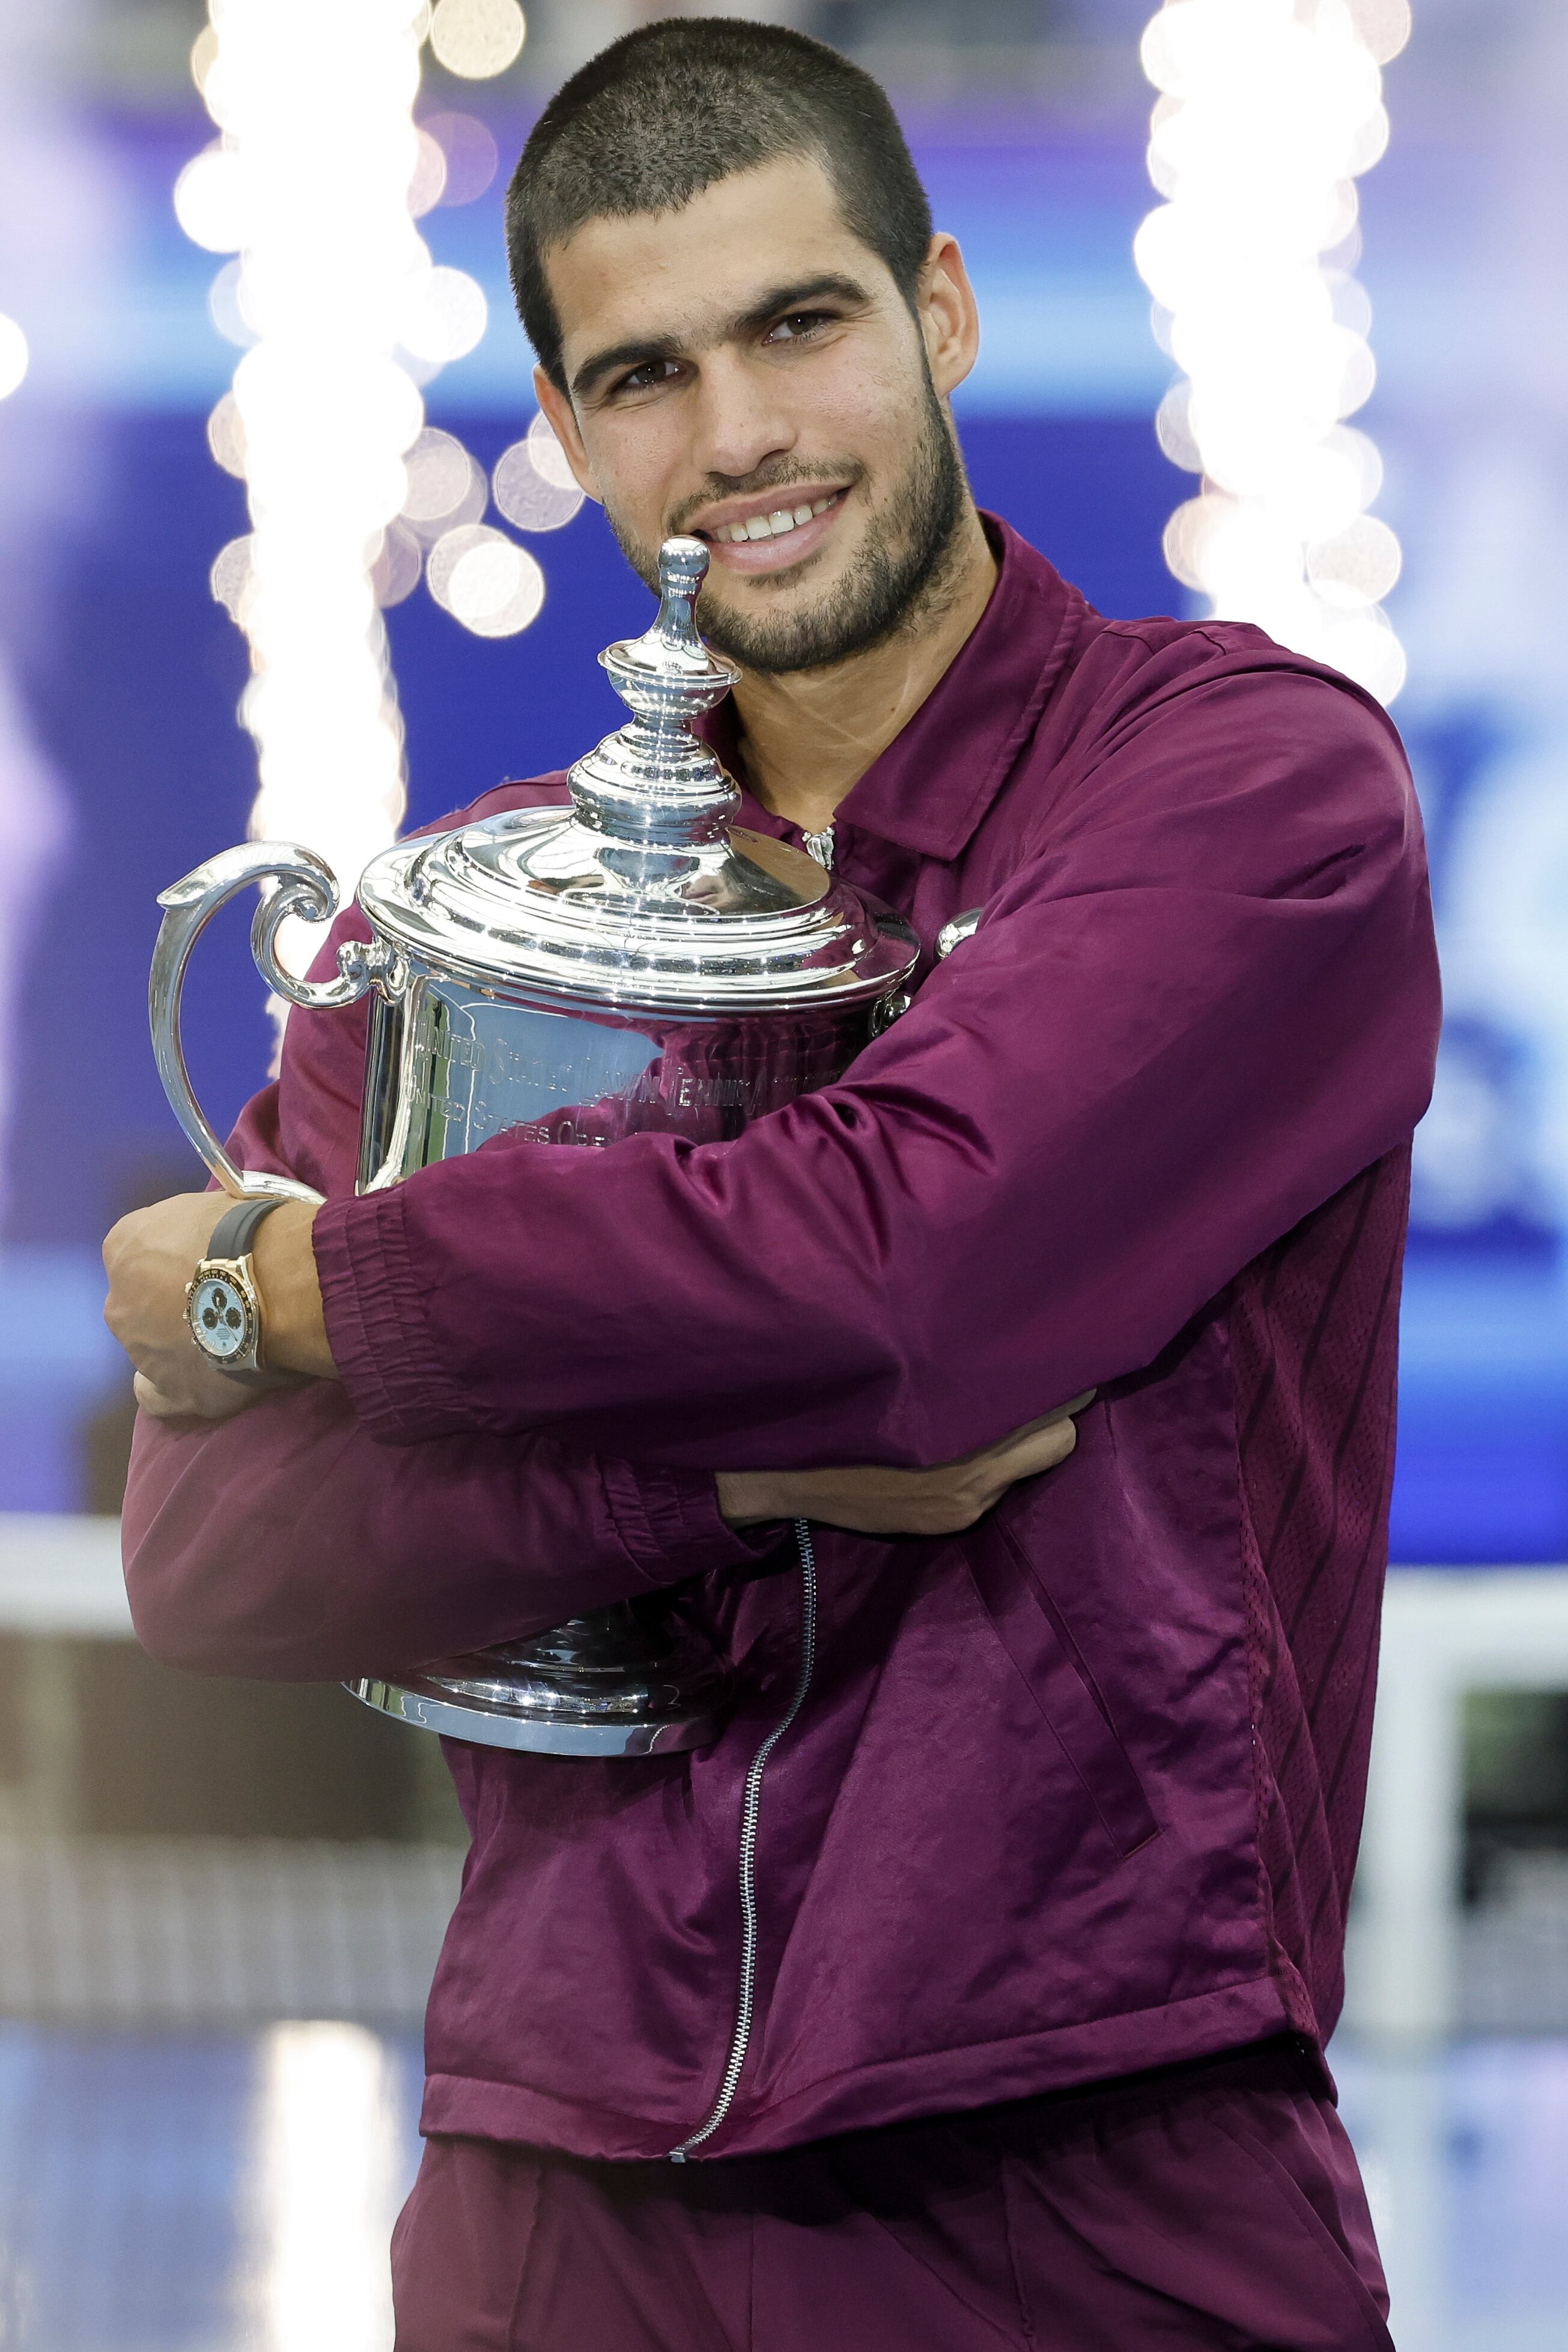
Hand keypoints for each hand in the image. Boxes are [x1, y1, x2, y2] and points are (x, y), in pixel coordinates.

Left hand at [103, 1191, 324, 1420]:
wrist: (276, 1282)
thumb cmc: (248, 1231)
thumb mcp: (208, 1207)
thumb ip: (192, 1231)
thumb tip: (205, 1240)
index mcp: (124, 1248)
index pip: (139, 1254)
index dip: (172, 1261)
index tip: (204, 1263)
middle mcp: (119, 1302)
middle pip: (140, 1305)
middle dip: (169, 1304)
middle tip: (217, 1302)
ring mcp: (141, 1351)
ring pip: (152, 1348)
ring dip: (180, 1343)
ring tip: (227, 1340)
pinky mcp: (173, 1390)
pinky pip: (156, 1396)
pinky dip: (172, 1389)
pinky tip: (198, 1380)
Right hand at [716, 1395, 1092, 1536]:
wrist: (786, 1475)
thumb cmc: (842, 1415)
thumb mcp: (900, 1386)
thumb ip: (957, 1381)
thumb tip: (1006, 1356)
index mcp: (965, 1433)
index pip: (1052, 1412)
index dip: (1060, 1385)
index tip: (1056, 1360)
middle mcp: (976, 1475)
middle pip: (1060, 1438)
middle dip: (1054, 1414)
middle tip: (1034, 1386)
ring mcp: (966, 1502)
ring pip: (1031, 1463)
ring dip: (1024, 1442)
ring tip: (996, 1415)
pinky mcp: (953, 1519)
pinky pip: (998, 1487)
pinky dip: (992, 1468)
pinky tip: (961, 1449)